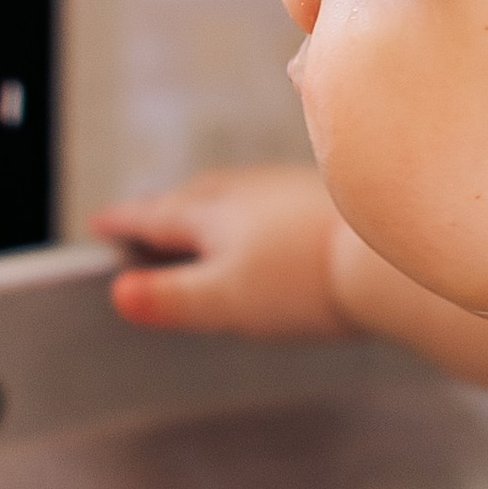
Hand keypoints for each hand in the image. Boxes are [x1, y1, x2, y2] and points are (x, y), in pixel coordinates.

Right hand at [95, 166, 347, 334]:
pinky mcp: (323, 197)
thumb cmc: (305, 280)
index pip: (153, 216)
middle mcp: (246, 189)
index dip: (123, 223)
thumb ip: (170, 298)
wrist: (387, 256)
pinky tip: (269, 225)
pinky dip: (251, 211)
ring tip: (200, 220)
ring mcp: (286, 188)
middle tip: (142, 218)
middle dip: (163, 209)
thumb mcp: (224, 300)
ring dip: (208, 206)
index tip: (100, 224)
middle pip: (191, 197)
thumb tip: (118, 294)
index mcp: (211, 214)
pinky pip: (269, 199)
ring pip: (233, 193)